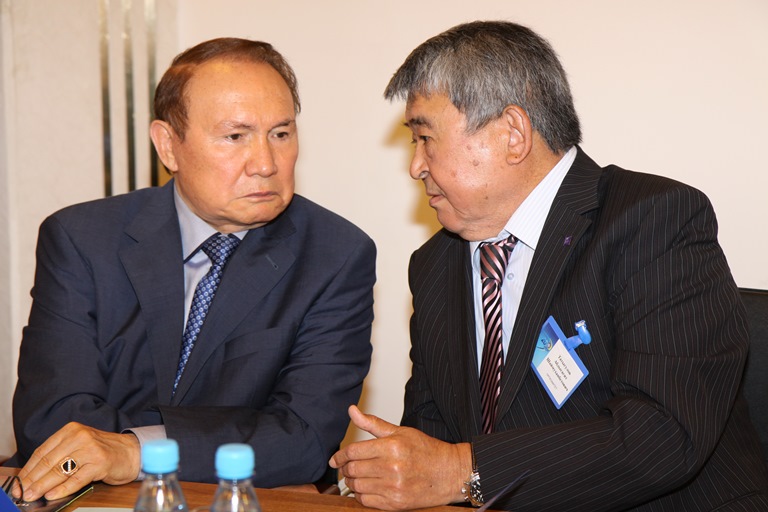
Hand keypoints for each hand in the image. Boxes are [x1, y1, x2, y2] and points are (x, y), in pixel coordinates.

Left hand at [13, 422, 139, 501]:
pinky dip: (63, 488)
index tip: (20, 483)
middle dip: (33, 480)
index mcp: (71, 430)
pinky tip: (53, 495)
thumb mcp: (79, 447)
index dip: (29, 470)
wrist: (133, 452)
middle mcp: (80, 436)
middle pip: (49, 461)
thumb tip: (33, 477)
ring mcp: (90, 449)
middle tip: (23, 493)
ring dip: (43, 486)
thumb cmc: (104, 452)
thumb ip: (60, 457)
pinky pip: (76, 478)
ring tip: (33, 495)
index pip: (43, 451)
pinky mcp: (100, 462)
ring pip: (60, 470)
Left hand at [329, 405, 471, 509]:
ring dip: (351, 483)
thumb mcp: (400, 431)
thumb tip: (352, 411)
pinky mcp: (396, 503)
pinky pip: (366, 501)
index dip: (340, 455)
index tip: (336, 458)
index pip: (354, 451)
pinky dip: (361, 495)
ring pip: (357, 486)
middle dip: (345, 469)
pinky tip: (365, 488)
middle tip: (346, 467)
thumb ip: (373, 423)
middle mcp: (392, 467)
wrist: (450, 473)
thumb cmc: (426, 450)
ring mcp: (394, 487)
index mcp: (392, 446)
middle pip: (353, 469)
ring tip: (355, 477)